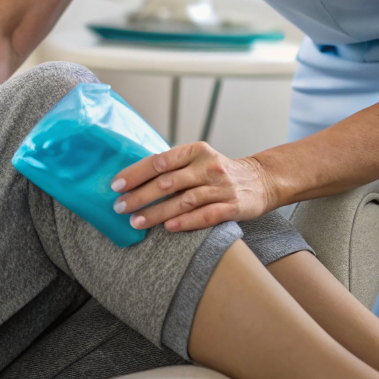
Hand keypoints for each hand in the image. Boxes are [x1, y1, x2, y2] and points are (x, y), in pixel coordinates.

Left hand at [110, 142, 276, 232]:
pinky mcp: (233, 207)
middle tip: (120, 207)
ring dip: (156, 212)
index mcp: (196, 150)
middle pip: (167, 182)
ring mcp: (221, 187)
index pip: (160, 161)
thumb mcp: (198, 159)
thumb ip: (172, 166)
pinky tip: (168, 228)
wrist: (262, 180)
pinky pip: (206, 215)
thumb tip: (132, 178)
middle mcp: (208, 166)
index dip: (136, 173)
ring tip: (136, 221)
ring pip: (183, 201)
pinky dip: (185, 222)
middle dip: (140, 196)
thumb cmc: (219, 172)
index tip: (116, 185)